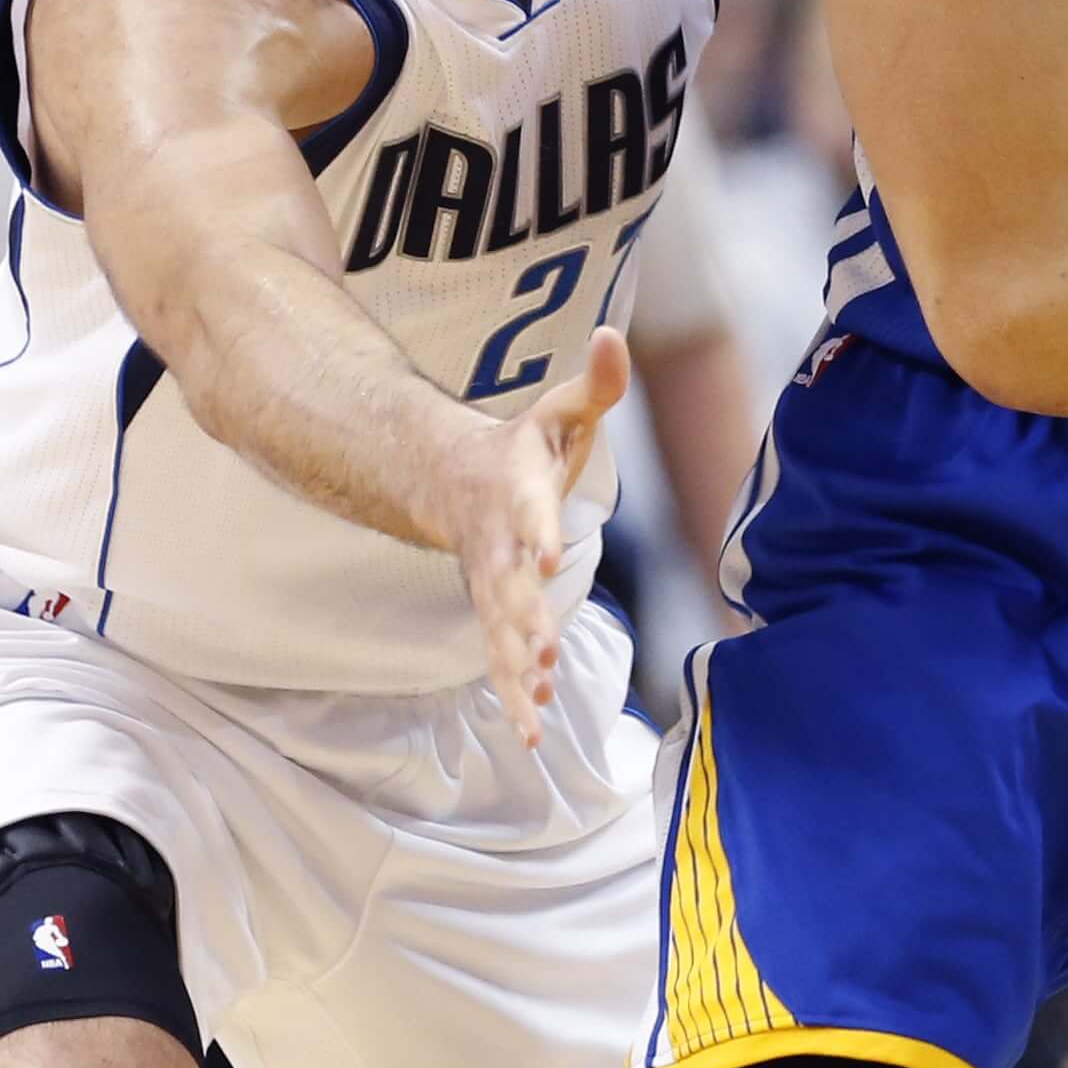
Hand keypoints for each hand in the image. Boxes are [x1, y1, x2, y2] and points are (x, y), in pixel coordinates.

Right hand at [413, 328, 629, 745]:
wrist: (454, 479)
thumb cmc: (526, 446)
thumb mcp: (561, 409)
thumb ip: (596, 381)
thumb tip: (613, 332)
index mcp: (518, 490)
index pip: (530, 512)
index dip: (539, 533)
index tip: (550, 560)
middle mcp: (499, 545)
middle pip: (509, 587)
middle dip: (526, 622)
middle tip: (545, 656)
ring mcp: (490, 585)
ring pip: (498, 634)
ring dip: (518, 671)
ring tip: (540, 708)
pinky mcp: (492, 615)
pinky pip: (499, 661)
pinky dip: (514, 695)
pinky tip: (534, 735)